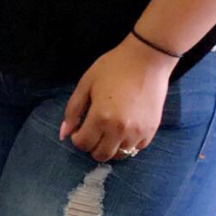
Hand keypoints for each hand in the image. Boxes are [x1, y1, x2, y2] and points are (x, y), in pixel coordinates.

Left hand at [60, 35, 177, 161]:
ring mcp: (138, 133)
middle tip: (91, 131)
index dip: (77, 139)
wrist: (146, 60)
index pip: (84, 144)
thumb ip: (73, 110)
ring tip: (107, 129)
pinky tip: (123, 128)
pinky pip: (136, 149)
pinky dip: (127, 143)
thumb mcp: (86, 84)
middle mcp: (120, 130)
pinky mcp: (151, 131)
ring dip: (110, 146)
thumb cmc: (112, 68)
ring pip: (119, 155)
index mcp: (101, 117)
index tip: (78, 129)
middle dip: (92, 146)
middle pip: (101, 155)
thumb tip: (63, 133)